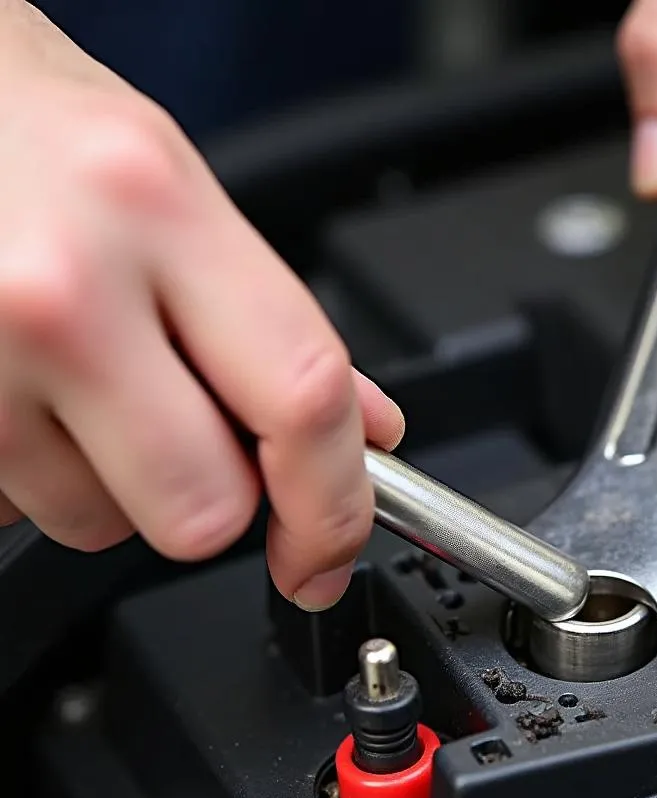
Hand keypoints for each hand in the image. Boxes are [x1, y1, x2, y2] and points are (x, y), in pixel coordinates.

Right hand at [0, 2, 402, 610]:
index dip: (335, 507)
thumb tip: (366, 429)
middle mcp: (61, 285)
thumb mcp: (177, 191)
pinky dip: (39, 471)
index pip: (302, 403)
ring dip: (113, 481)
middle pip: (203, 510)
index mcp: (159, 209)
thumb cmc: (32, 132)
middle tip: (194, 436)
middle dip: (213, 499)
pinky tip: (24, 390)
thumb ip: (279, 323)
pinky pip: (17, 509)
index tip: (329, 551)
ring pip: (99, 524)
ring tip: (79, 379)